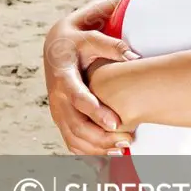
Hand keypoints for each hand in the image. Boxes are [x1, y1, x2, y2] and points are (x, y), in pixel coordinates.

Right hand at [43, 19, 136, 154]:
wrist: (55, 46)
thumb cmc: (77, 41)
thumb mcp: (91, 38)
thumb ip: (113, 47)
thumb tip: (135, 57)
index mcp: (64, 77)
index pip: (78, 98)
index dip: (95, 112)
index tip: (115, 123)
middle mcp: (57, 98)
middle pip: (76, 125)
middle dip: (101, 137)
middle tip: (128, 140)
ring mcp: (57, 111)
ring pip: (73, 138)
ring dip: (97, 147)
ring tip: (123, 148)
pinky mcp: (61, 119)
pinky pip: (71, 141)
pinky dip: (88, 151)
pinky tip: (109, 153)